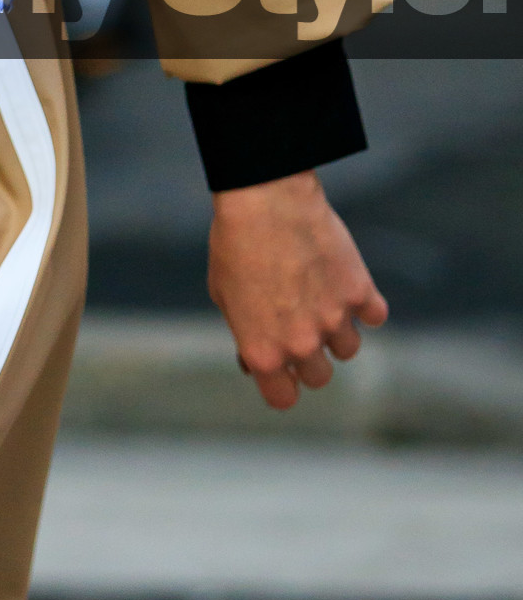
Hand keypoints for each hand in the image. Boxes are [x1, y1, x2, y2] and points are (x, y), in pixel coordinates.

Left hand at [208, 169, 386, 412]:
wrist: (265, 201)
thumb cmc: (234, 244)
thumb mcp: (224, 296)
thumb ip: (245, 333)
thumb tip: (255, 363)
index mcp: (263, 352)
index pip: (283, 399)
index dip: (282, 386)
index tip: (282, 372)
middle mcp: (301, 344)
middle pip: (319, 377)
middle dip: (309, 358)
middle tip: (299, 327)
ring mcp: (334, 319)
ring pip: (349, 349)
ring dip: (337, 331)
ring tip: (319, 299)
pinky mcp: (360, 292)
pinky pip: (375, 316)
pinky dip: (366, 306)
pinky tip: (346, 285)